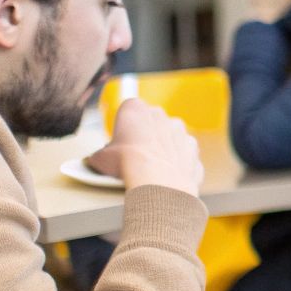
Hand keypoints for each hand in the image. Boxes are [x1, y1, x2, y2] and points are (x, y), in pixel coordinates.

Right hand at [85, 98, 203, 196]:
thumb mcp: (100, 159)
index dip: (123, 128)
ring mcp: (180, 132)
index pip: (128, 111)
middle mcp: (161, 115)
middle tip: (133, 157)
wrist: (155, 181)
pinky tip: (166, 177)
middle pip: (151, 123)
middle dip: (144, 137)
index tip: (119, 142)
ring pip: (170, 138)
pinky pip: (183, 155)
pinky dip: (177, 164)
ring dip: (163, 149)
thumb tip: (97, 161)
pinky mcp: (193, 150)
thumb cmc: (127, 165)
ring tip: (150, 170)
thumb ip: (101, 155)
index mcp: (136, 109)